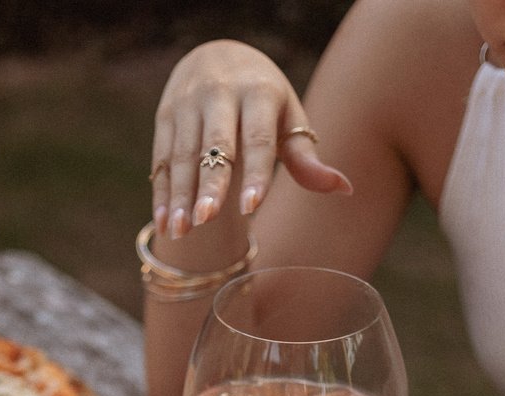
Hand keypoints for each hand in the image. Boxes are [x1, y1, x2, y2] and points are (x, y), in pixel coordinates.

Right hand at [150, 40, 351, 238]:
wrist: (216, 55)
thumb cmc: (263, 101)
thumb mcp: (287, 119)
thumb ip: (305, 158)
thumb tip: (343, 189)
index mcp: (258, 92)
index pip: (257, 138)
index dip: (254, 173)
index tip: (250, 207)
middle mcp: (219, 93)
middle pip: (215, 146)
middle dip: (209, 184)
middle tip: (205, 221)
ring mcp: (188, 104)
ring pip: (182, 156)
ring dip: (180, 196)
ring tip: (180, 232)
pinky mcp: (165, 116)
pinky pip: (161, 160)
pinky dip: (162, 195)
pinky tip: (164, 225)